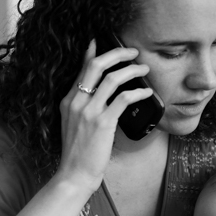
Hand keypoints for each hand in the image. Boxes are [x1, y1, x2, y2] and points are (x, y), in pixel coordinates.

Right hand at [56, 39, 155, 190]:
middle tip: (133, 52)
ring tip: (144, 69)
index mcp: (68, 100)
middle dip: (118, 53)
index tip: (102, 41)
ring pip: (113, 78)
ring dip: (133, 70)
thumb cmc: (78, 153)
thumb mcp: (74, 125)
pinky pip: (124, 99)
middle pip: (96, 64)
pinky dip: (138, 92)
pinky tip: (147, 92)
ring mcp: (89, 111)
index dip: (93, 52)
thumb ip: (82, 107)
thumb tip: (99, 96)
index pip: (82, 68)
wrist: (74, 174)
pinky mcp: (103, 123)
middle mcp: (77, 102)